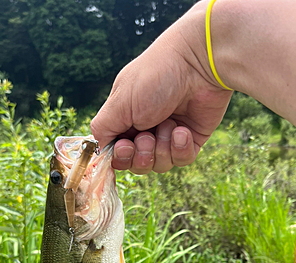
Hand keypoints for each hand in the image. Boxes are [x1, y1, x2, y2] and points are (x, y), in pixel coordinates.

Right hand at [91, 0, 232, 174]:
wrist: (198, 64)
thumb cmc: (154, 77)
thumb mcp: (119, 103)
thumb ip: (102, 128)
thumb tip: (98, 149)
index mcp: (126, 119)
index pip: (117, 154)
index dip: (120, 158)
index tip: (125, 147)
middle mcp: (147, 129)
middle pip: (137, 164)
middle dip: (142, 155)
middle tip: (147, 136)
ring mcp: (169, 136)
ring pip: (160, 165)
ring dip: (162, 148)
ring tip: (169, 124)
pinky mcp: (191, 140)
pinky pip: (182, 161)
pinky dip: (180, 148)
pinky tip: (183, 130)